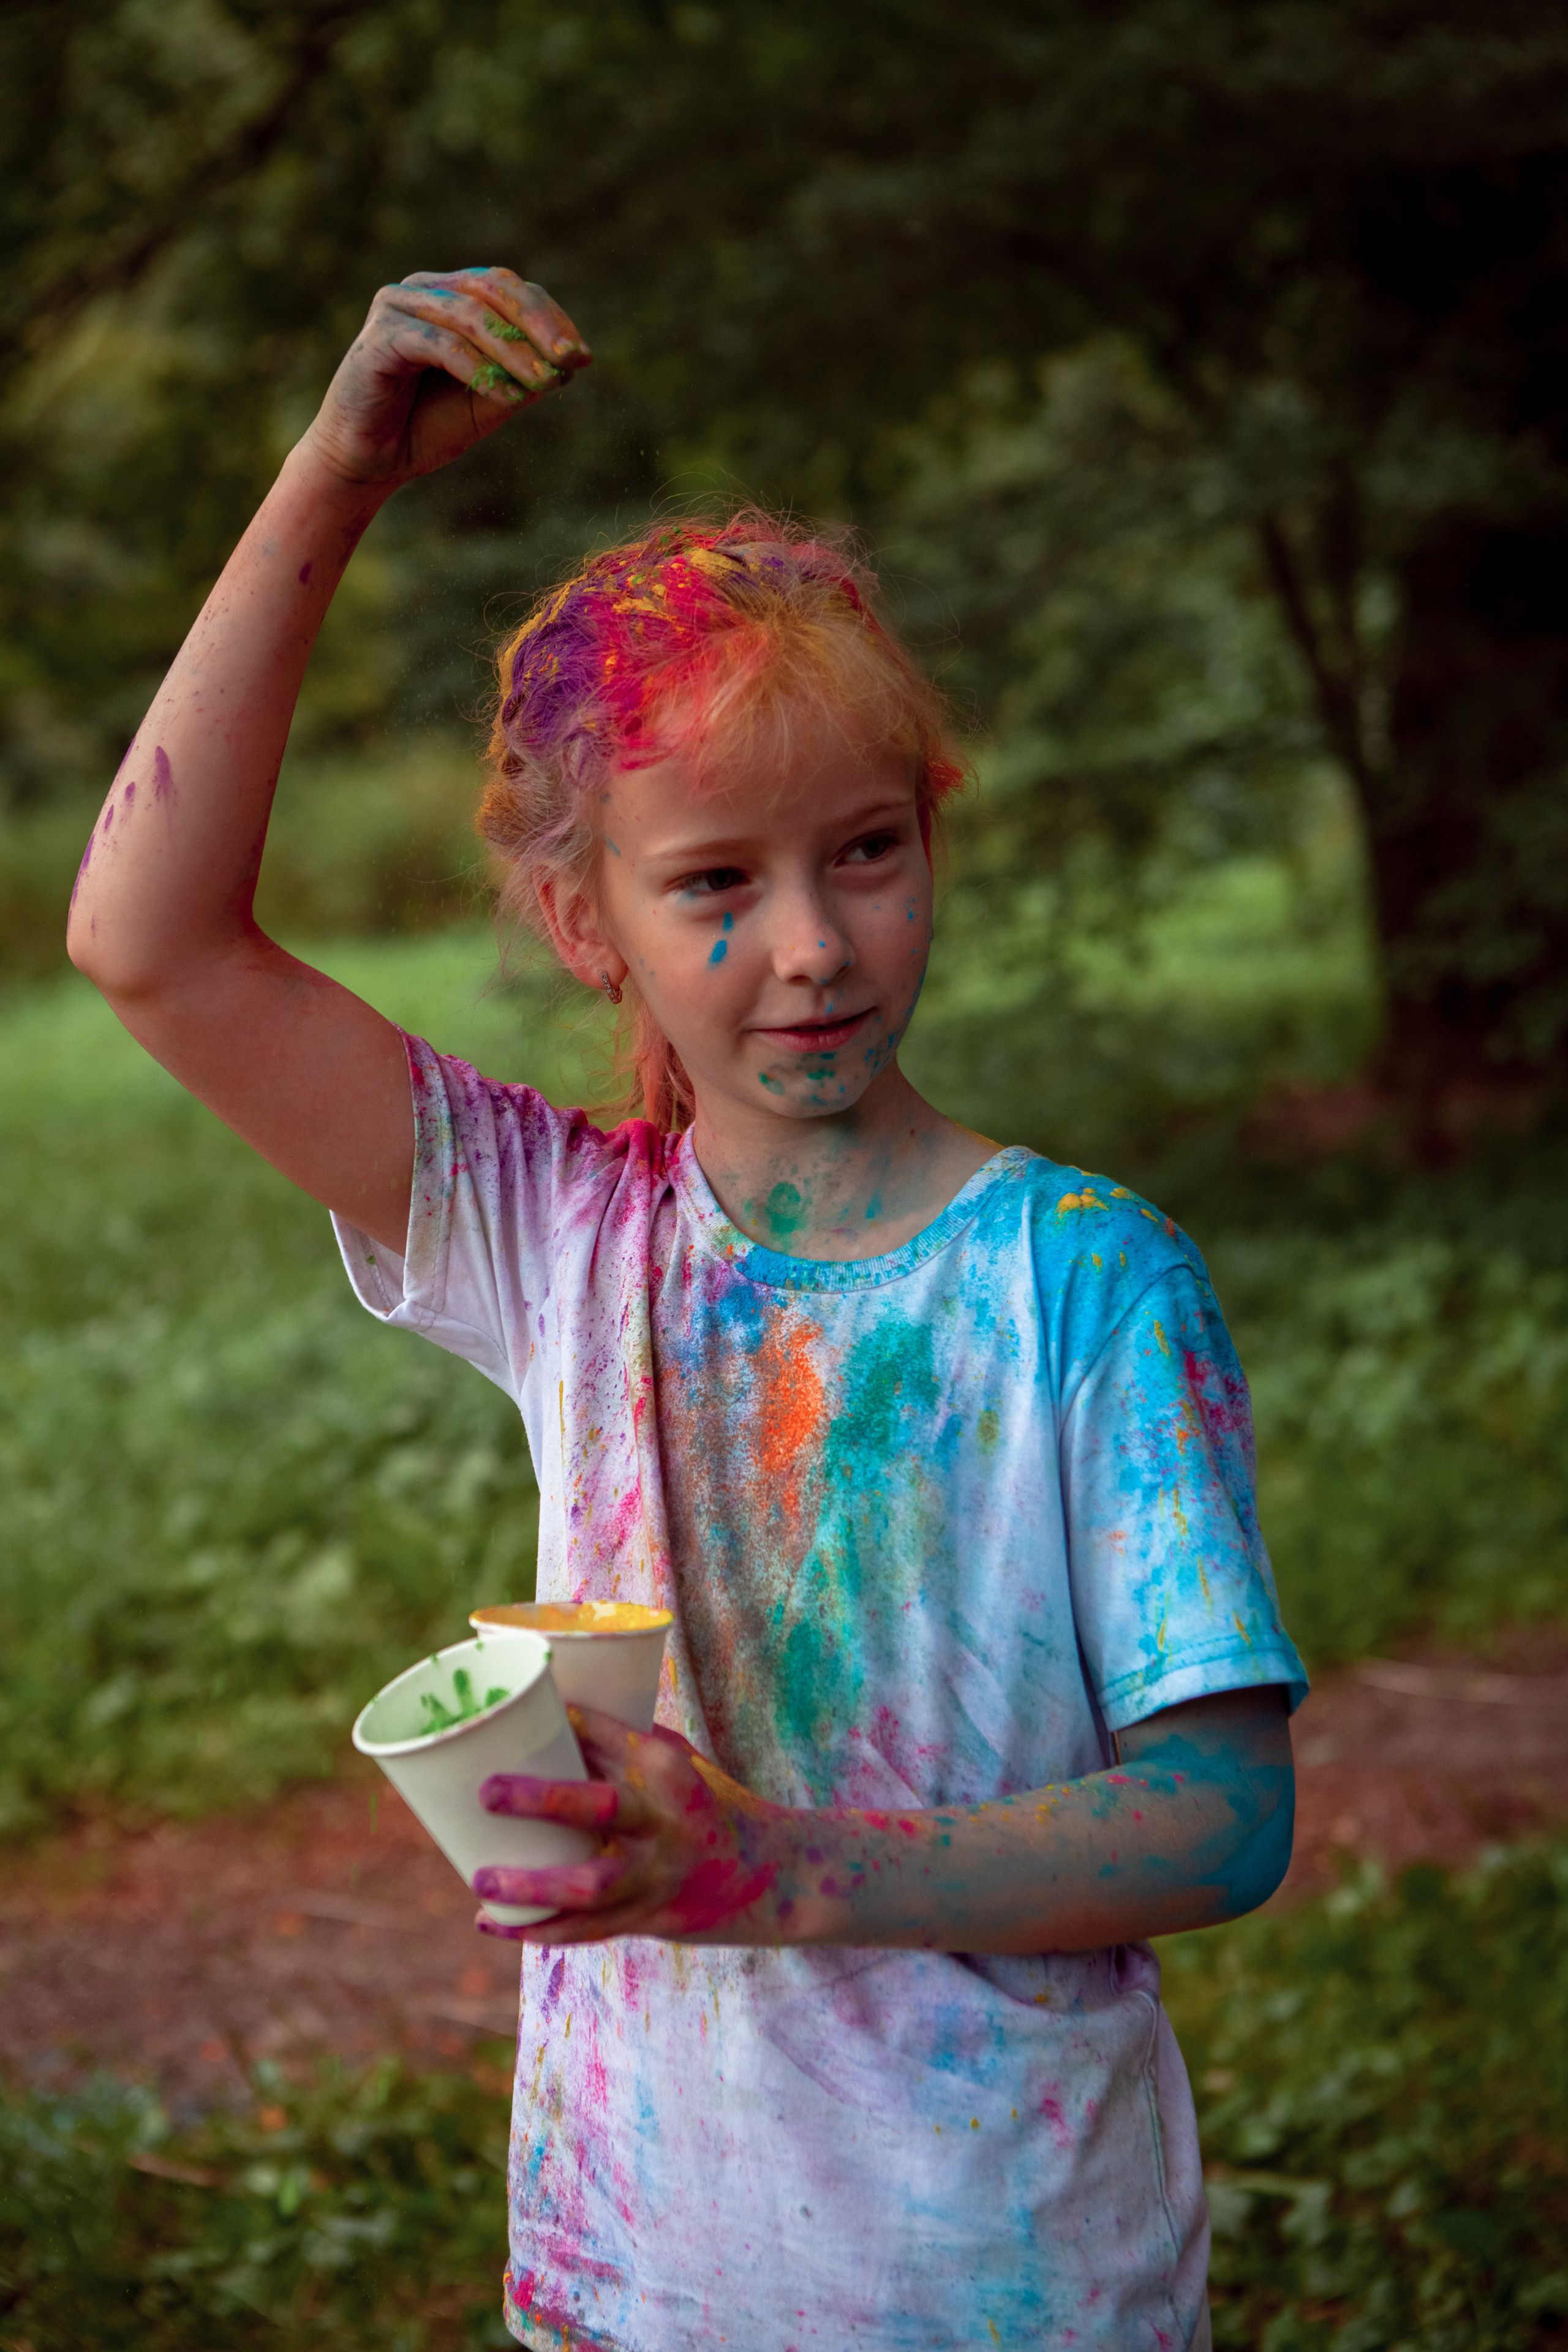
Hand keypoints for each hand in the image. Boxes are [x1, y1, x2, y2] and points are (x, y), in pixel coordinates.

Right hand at [295, 265, 589, 491]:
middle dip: (539, 324)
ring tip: (545, 382)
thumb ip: (522, 376)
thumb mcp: (489, 400)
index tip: (583, 357)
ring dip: (515, 350)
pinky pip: (440, 344)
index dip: (551, 318)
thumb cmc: (426, 427)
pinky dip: (478, 369)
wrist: (369, 461)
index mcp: (450, 295)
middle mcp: (423, 289)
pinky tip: (506, 395)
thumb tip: (569, 362)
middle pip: (493, 288)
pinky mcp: (382, 336)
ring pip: (470, 316)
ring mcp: (398, 306)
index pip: (510, 290)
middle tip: (572, 359)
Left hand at [472, 1707, 787, 1944]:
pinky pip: (586, 1930)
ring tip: (479, 1880)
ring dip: (530, 1885)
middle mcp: (663, 1818)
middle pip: (596, 1806)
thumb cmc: (707, 1805)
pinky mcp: (649, 1917)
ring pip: (588, 1885)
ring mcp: (656, 1874)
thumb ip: (619, 1747)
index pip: (605, 1735)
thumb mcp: (677, 1763)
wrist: (770, 1876)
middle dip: (538, 1799)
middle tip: (485, 1791)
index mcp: (665, 1767)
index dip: (558, 1726)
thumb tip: (544, 1722)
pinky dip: (538, 1931)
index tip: (508, 1717)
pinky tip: (492, 1926)